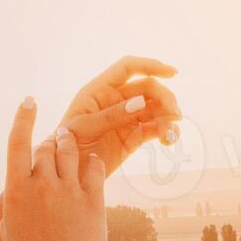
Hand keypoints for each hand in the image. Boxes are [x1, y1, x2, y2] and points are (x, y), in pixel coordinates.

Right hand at [1, 97, 107, 240]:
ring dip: (70, 144)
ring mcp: (67, 190)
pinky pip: (94, 168)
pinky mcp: (92, 199)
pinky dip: (92, 162)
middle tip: (56, 140)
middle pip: (47, 147)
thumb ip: (17, 203)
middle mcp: (41, 184)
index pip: (17, 143)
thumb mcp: (11, 229)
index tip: (29, 101)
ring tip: (72, 142)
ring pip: (70, 151)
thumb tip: (23, 190)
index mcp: (16, 191)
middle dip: (51, 142)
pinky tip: (92, 163)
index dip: (23, 119)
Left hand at [59, 56, 181, 175]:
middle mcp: (115, 100)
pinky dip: (165, 132)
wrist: (64, 175)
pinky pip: (154, 129)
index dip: (150, 65)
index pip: (128, 68)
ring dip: (168, 117)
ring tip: (170, 134)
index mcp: (100, 90)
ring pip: (155, 109)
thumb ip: (111, 115)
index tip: (172, 73)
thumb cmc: (65, 146)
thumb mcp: (83, 128)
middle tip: (175, 114)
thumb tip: (141, 103)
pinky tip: (168, 139)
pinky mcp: (133, 137)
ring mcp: (126, 118)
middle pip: (148, 88)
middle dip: (165, 98)